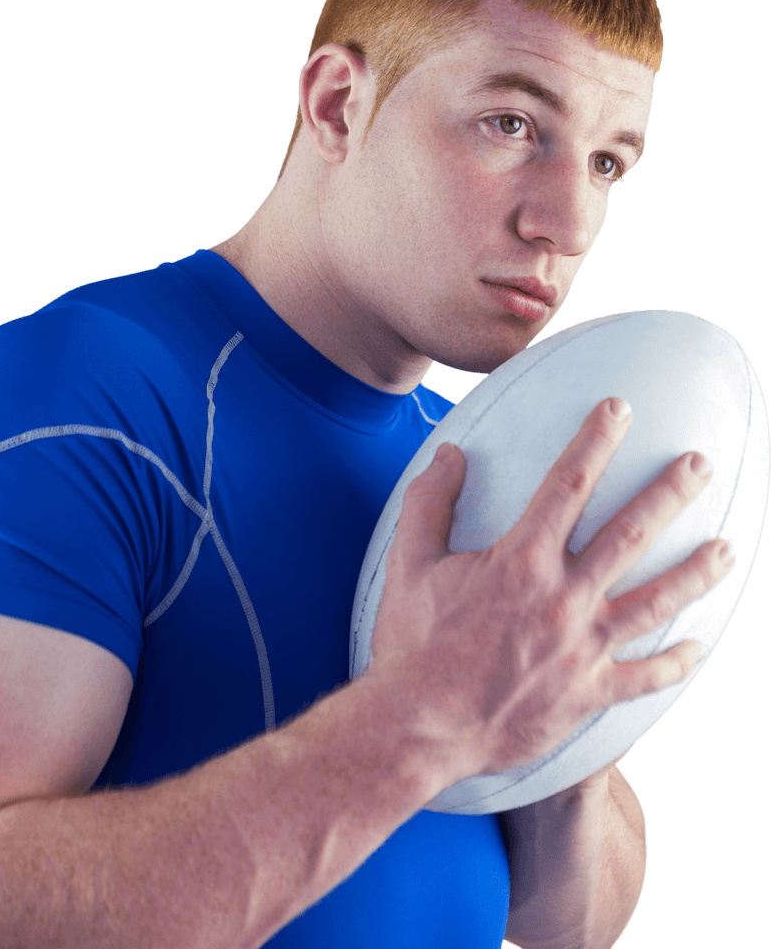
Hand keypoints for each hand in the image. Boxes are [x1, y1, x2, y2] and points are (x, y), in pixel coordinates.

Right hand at [368, 397, 732, 789]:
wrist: (420, 727)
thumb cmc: (412, 645)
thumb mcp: (407, 565)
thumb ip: (428, 503)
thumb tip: (450, 453)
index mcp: (521, 561)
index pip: (568, 484)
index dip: (595, 440)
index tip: (619, 408)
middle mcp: (563, 598)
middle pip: (631, 533)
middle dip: (669, 492)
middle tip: (700, 463)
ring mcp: (582, 648)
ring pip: (655, 601)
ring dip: (695, 572)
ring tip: (726, 549)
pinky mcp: (587, 694)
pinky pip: (643, 678)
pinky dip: (675, 663)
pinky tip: (699, 648)